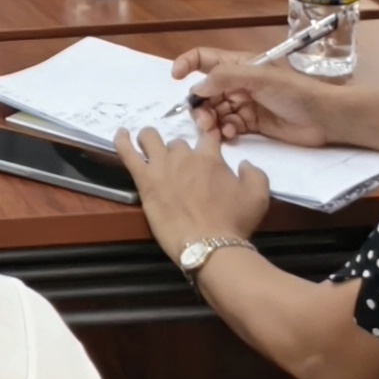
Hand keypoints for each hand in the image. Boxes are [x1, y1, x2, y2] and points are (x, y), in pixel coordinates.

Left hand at [117, 122, 271, 256]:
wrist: (209, 244)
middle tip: (181, 168)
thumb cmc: (234, 222)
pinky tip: (120, 134)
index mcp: (210, 158)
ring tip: (148, 143)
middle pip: (178, 143)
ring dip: (151, 139)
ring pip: (151, 139)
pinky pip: (127, 153)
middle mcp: (184, 156)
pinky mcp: (144, 180)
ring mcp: (161, 166)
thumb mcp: (258, 196)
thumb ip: (254, 173)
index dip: (207, 137)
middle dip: (180, 152)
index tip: (206, 144)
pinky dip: (122, 141)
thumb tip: (243, 163)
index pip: (207, 136)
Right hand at [170, 46, 351, 148]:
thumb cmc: (295, 91)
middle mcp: (238, 83)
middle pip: (206, 91)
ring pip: (215, 111)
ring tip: (216, 129)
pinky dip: (225, 131)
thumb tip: (197, 88)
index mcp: (239, 65)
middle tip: (203, 118)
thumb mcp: (259, 78)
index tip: (175, 78)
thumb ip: (225, 78)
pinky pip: (228, 126)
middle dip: (200, 104)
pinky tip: (232, 134)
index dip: (187, 64)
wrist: (324, 118)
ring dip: (211, 120)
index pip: (204, 59)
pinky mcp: (252, 125)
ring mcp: (245, 104)